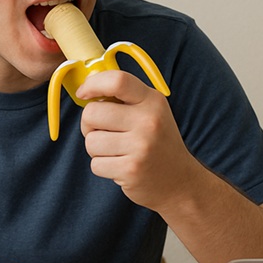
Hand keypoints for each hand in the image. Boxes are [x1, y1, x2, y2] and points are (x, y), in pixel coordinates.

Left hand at [76, 70, 203, 211]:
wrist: (179, 181)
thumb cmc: (157, 142)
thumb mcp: (151, 112)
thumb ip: (124, 98)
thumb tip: (86, 88)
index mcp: (152, 101)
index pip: (117, 80)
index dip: (92, 84)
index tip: (84, 93)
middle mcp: (148, 121)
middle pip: (92, 113)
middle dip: (88, 124)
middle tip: (101, 131)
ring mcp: (141, 146)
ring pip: (91, 141)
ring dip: (96, 148)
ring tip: (116, 151)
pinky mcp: (131, 170)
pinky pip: (96, 164)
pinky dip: (103, 166)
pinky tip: (120, 165)